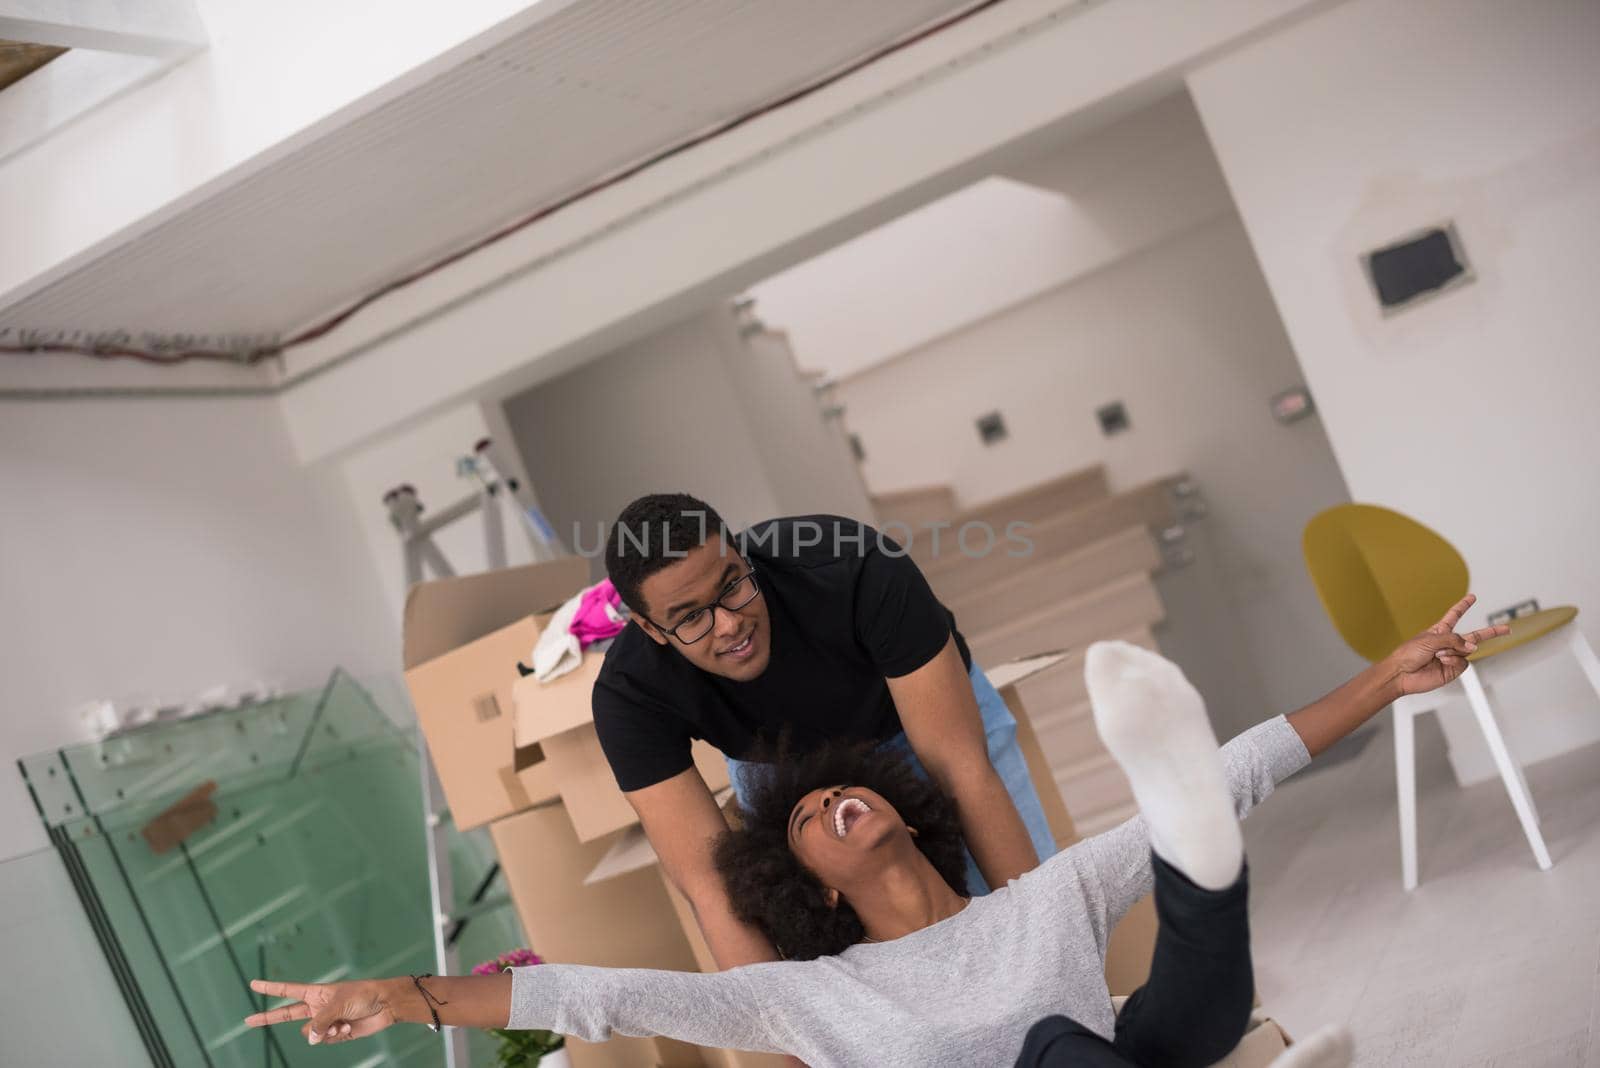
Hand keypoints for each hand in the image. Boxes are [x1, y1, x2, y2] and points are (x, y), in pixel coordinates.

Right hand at [245, 977, 396, 1045]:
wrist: (385, 1005)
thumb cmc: (363, 994)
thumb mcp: (338, 1003)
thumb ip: (319, 1022)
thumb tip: (309, 1039)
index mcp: (315, 993)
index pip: (287, 991)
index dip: (270, 988)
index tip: (254, 984)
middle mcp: (317, 1007)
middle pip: (287, 1015)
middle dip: (268, 1018)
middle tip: (247, 1020)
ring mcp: (325, 1021)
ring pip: (310, 1034)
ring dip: (324, 1030)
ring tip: (342, 1021)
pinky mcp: (335, 1033)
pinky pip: (325, 1040)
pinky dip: (335, 1035)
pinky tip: (348, 1027)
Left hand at [1385, 594, 1508, 696]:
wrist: (1401, 674)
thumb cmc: (1408, 654)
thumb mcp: (1430, 639)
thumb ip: (1453, 639)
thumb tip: (1473, 646)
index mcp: (1439, 632)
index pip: (1454, 616)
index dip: (1463, 606)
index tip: (1472, 597)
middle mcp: (1448, 643)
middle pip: (1474, 636)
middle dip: (1490, 632)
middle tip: (1507, 628)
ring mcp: (1452, 657)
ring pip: (1467, 650)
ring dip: (1455, 650)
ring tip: (1439, 655)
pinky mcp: (1453, 669)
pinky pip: (1463, 662)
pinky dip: (1454, 660)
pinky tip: (1443, 661)